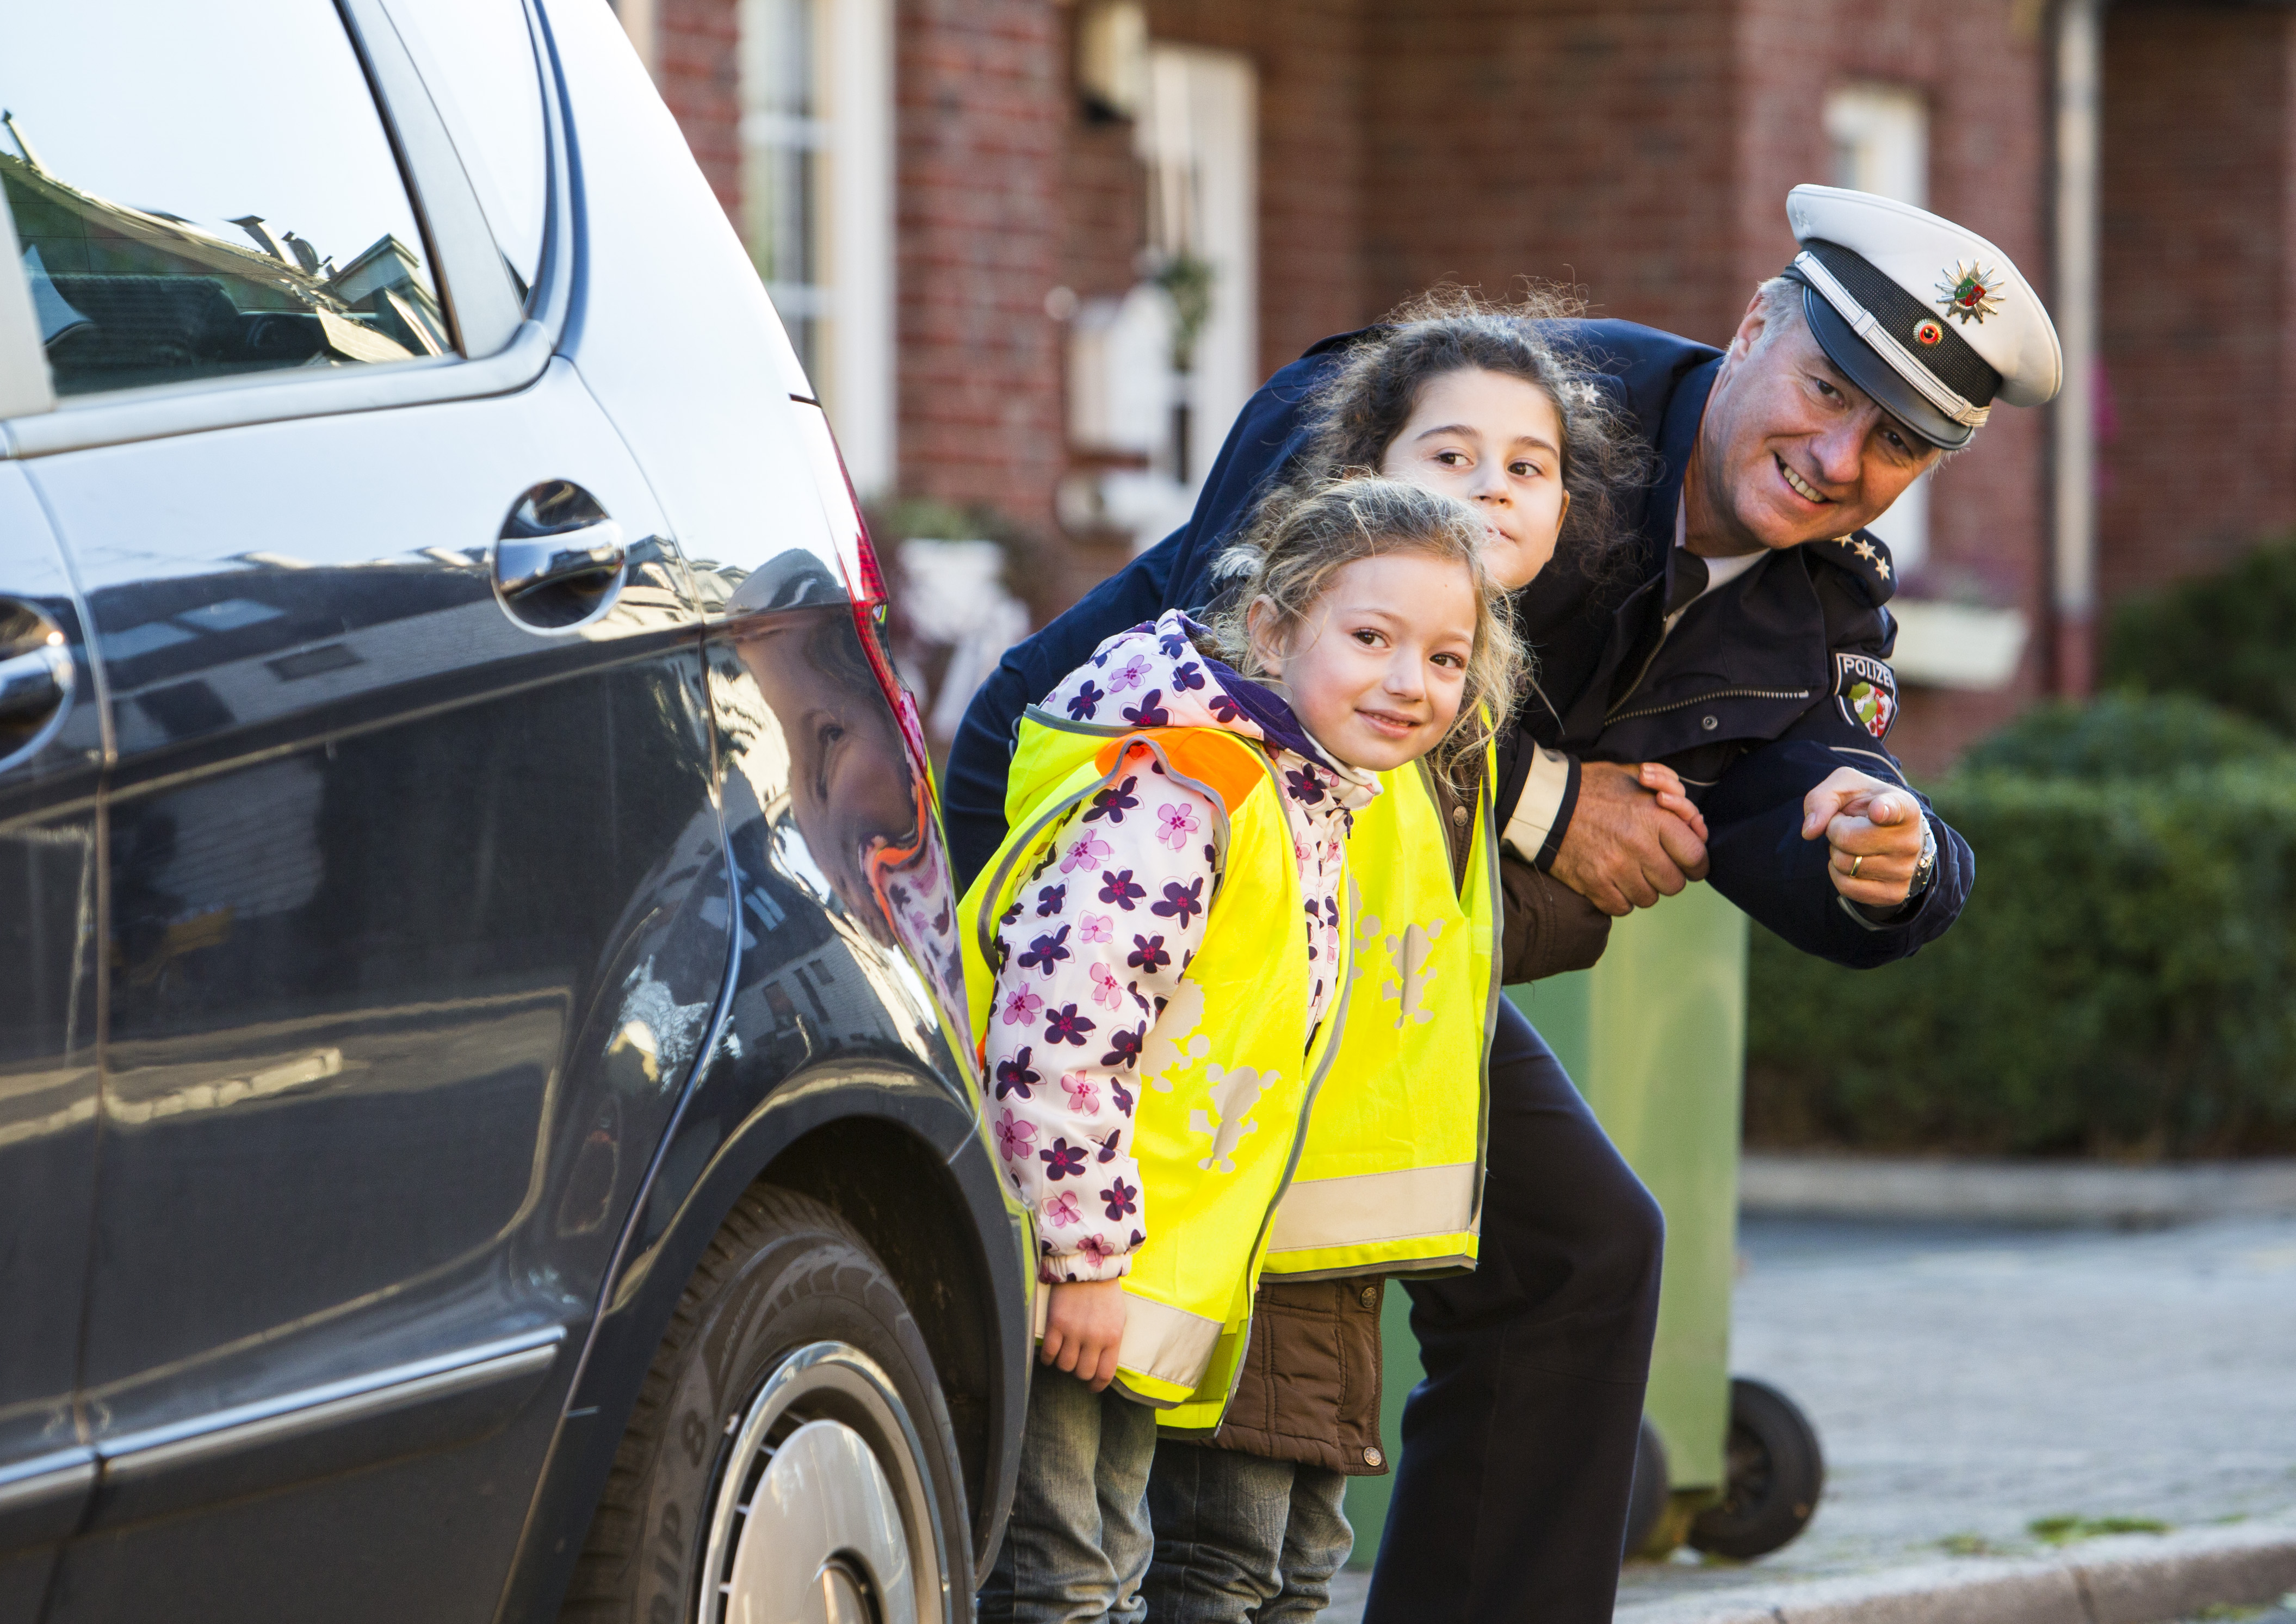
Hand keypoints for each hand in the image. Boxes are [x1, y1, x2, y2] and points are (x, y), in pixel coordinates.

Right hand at [1041, 1278, 1126, 1391]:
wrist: (1087, 1266)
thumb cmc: (1105, 1294)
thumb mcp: (1118, 1319)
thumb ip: (1111, 1343)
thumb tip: (1102, 1366)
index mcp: (1112, 1337)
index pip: (1104, 1374)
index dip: (1096, 1386)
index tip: (1091, 1387)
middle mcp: (1093, 1337)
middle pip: (1083, 1373)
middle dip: (1079, 1373)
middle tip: (1077, 1364)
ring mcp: (1073, 1331)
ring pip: (1065, 1365)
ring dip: (1064, 1364)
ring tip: (1065, 1354)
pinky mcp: (1056, 1324)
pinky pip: (1049, 1354)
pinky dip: (1049, 1358)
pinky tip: (1051, 1353)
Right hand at [1550, 761, 1711, 916]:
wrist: (1545, 803)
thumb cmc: (1593, 787)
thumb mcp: (1636, 777)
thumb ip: (1672, 793)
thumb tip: (1695, 823)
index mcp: (1654, 817)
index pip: (1695, 856)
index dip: (1696, 863)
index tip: (1688, 863)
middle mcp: (1639, 845)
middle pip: (1674, 883)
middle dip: (1667, 876)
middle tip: (1653, 864)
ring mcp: (1615, 868)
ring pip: (1649, 898)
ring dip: (1642, 888)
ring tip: (1628, 870)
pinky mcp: (1594, 884)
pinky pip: (1622, 908)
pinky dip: (1619, 899)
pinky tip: (1611, 881)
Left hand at [1800, 767, 1926, 908]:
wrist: (1888, 831)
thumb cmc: (1865, 804)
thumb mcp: (1843, 787)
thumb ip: (1822, 800)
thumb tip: (1810, 831)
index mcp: (1904, 806)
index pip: (1894, 809)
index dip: (1883, 810)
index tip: (1877, 811)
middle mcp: (1910, 840)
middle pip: (1848, 840)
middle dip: (1834, 831)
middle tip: (1847, 825)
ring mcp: (1904, 870)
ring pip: (1846, 865)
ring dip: (1837, 853)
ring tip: (1853, 842)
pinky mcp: (1894, 893)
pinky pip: (1847, 888)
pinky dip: (1838, 875)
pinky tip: (1851, 861)